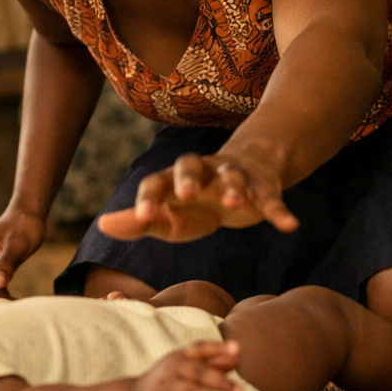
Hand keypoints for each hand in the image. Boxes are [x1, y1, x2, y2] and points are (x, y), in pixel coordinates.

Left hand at [97, 149, 299, 242]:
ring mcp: (235, 175)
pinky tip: (290, 225)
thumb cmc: (198, 200)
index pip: (157, 181)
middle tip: (185, 192)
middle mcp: (204, 170)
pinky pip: (272, 197)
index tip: (142, 215)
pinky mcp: (264, 186)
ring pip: (234, 176)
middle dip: (188, 178)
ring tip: (236, 204)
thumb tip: (102, 225)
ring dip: (235, 188)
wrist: (247, 171)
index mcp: (176, 178)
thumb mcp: (169, 213)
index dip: (150, 197)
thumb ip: (140, 220)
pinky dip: (280, 210)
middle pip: (192, 165)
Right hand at [132, 340, 241, 390]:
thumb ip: (212, 363)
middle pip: (199, 373)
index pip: (201, 348)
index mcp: (181, 356)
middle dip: (221, 382)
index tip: (237, 349)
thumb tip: (238, 359)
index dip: (218, 348)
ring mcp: (166, 388)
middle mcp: (173, 368)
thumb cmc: (170, 380)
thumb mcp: (187, 368)